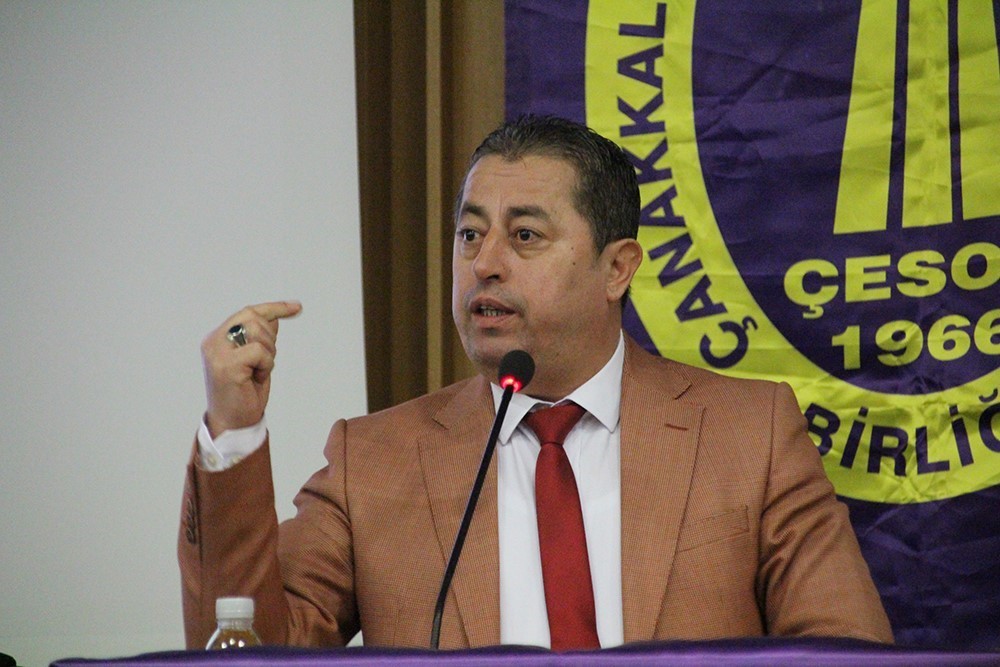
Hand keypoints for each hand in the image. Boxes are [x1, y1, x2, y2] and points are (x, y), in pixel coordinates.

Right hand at [201, 301, 301, 436]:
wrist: (232, 423)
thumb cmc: (244, 392)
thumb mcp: (255, 359)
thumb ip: (260, 337)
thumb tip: (275, 317)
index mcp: (217, 338)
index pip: (248, 313)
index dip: (274, 308)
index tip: (297, 307)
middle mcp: (213, 341)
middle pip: (253, 318)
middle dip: (270, 338)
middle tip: (265, 362)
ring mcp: (217, 352)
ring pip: (257, 331)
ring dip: (268, 352)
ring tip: (257, 371)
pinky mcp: (226, 365)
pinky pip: (258, 351)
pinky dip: (266, 364)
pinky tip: (256, 378)